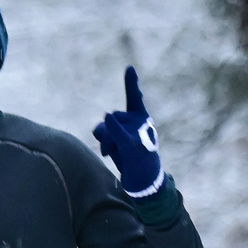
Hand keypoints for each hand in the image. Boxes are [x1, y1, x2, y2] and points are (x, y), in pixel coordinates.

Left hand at [92, 66, 164, 197]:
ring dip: (105, 142)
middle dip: (105, 133)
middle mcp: (141, 121)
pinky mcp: (132, 145)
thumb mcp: (118, 139)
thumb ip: (107, 130)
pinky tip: (108, 117)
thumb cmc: (131, 157)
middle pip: (111, 117)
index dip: (131, 83)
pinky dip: (112, 128)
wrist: (145, 179)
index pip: (133, 97)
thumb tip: (102, 125)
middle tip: (110, 150)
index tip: (129, 68)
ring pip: (108, 127)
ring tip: (113, 155)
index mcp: (140, 117)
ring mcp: (138, 132)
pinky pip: (118, 133)